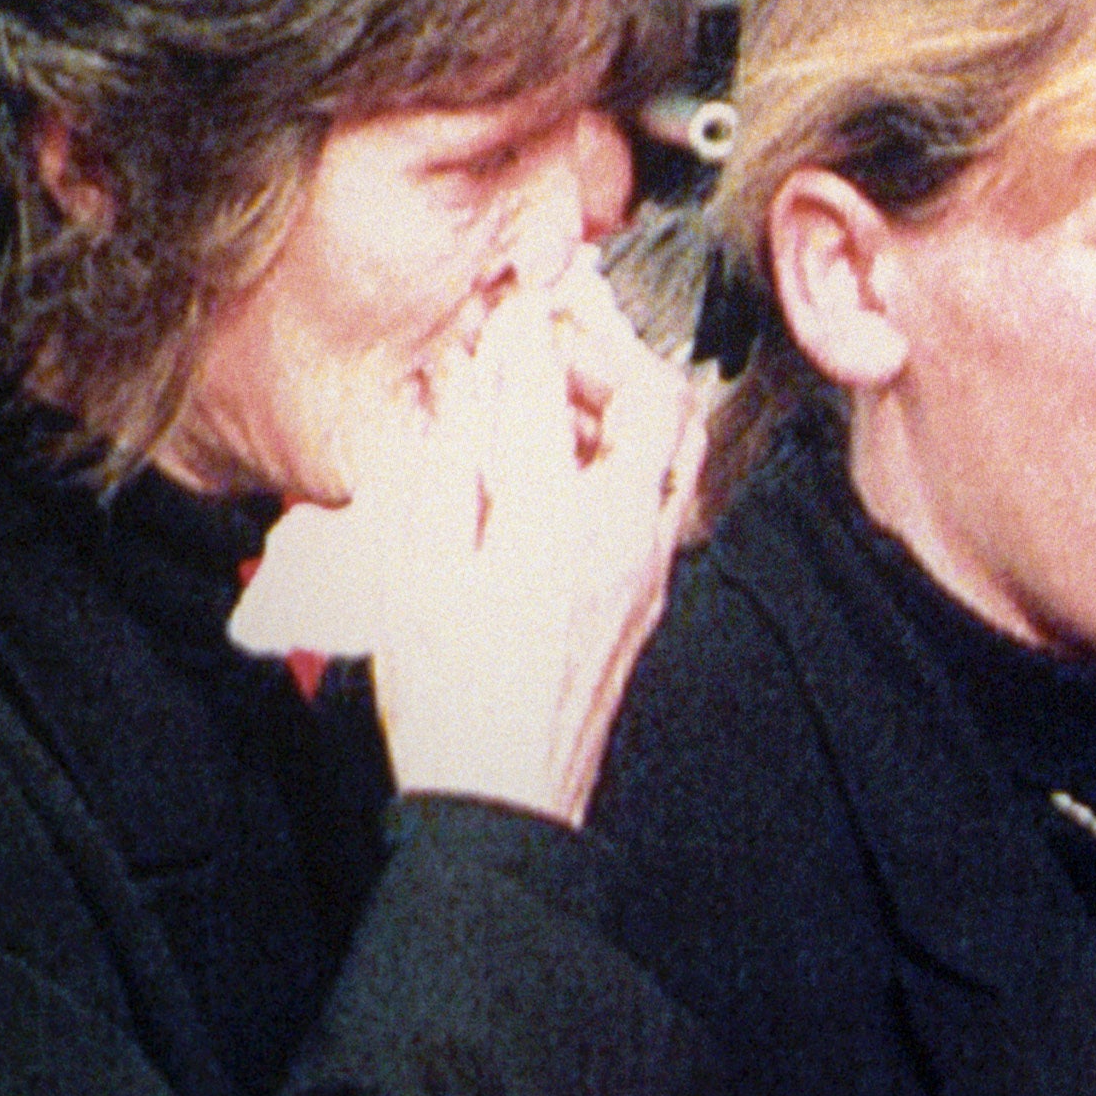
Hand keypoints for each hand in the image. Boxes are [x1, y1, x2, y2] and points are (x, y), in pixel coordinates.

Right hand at [370, 254, 713, 825]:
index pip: (544, 389)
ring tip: (572, 375)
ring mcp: (649, 564)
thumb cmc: (450, 696)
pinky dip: (637, 447)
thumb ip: (441, 467)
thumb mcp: (417, 571)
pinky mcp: (650, 593)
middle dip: (608, 344)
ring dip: (632, 394)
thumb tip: (458, 387)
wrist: (508, 798)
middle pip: (654, 400)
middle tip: (557, 321)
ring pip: (678, 445)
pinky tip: (581, 451)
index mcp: (556, 520)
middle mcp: (624, 533)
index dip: (519, 329)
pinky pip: (670, 491)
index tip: (501, 297)